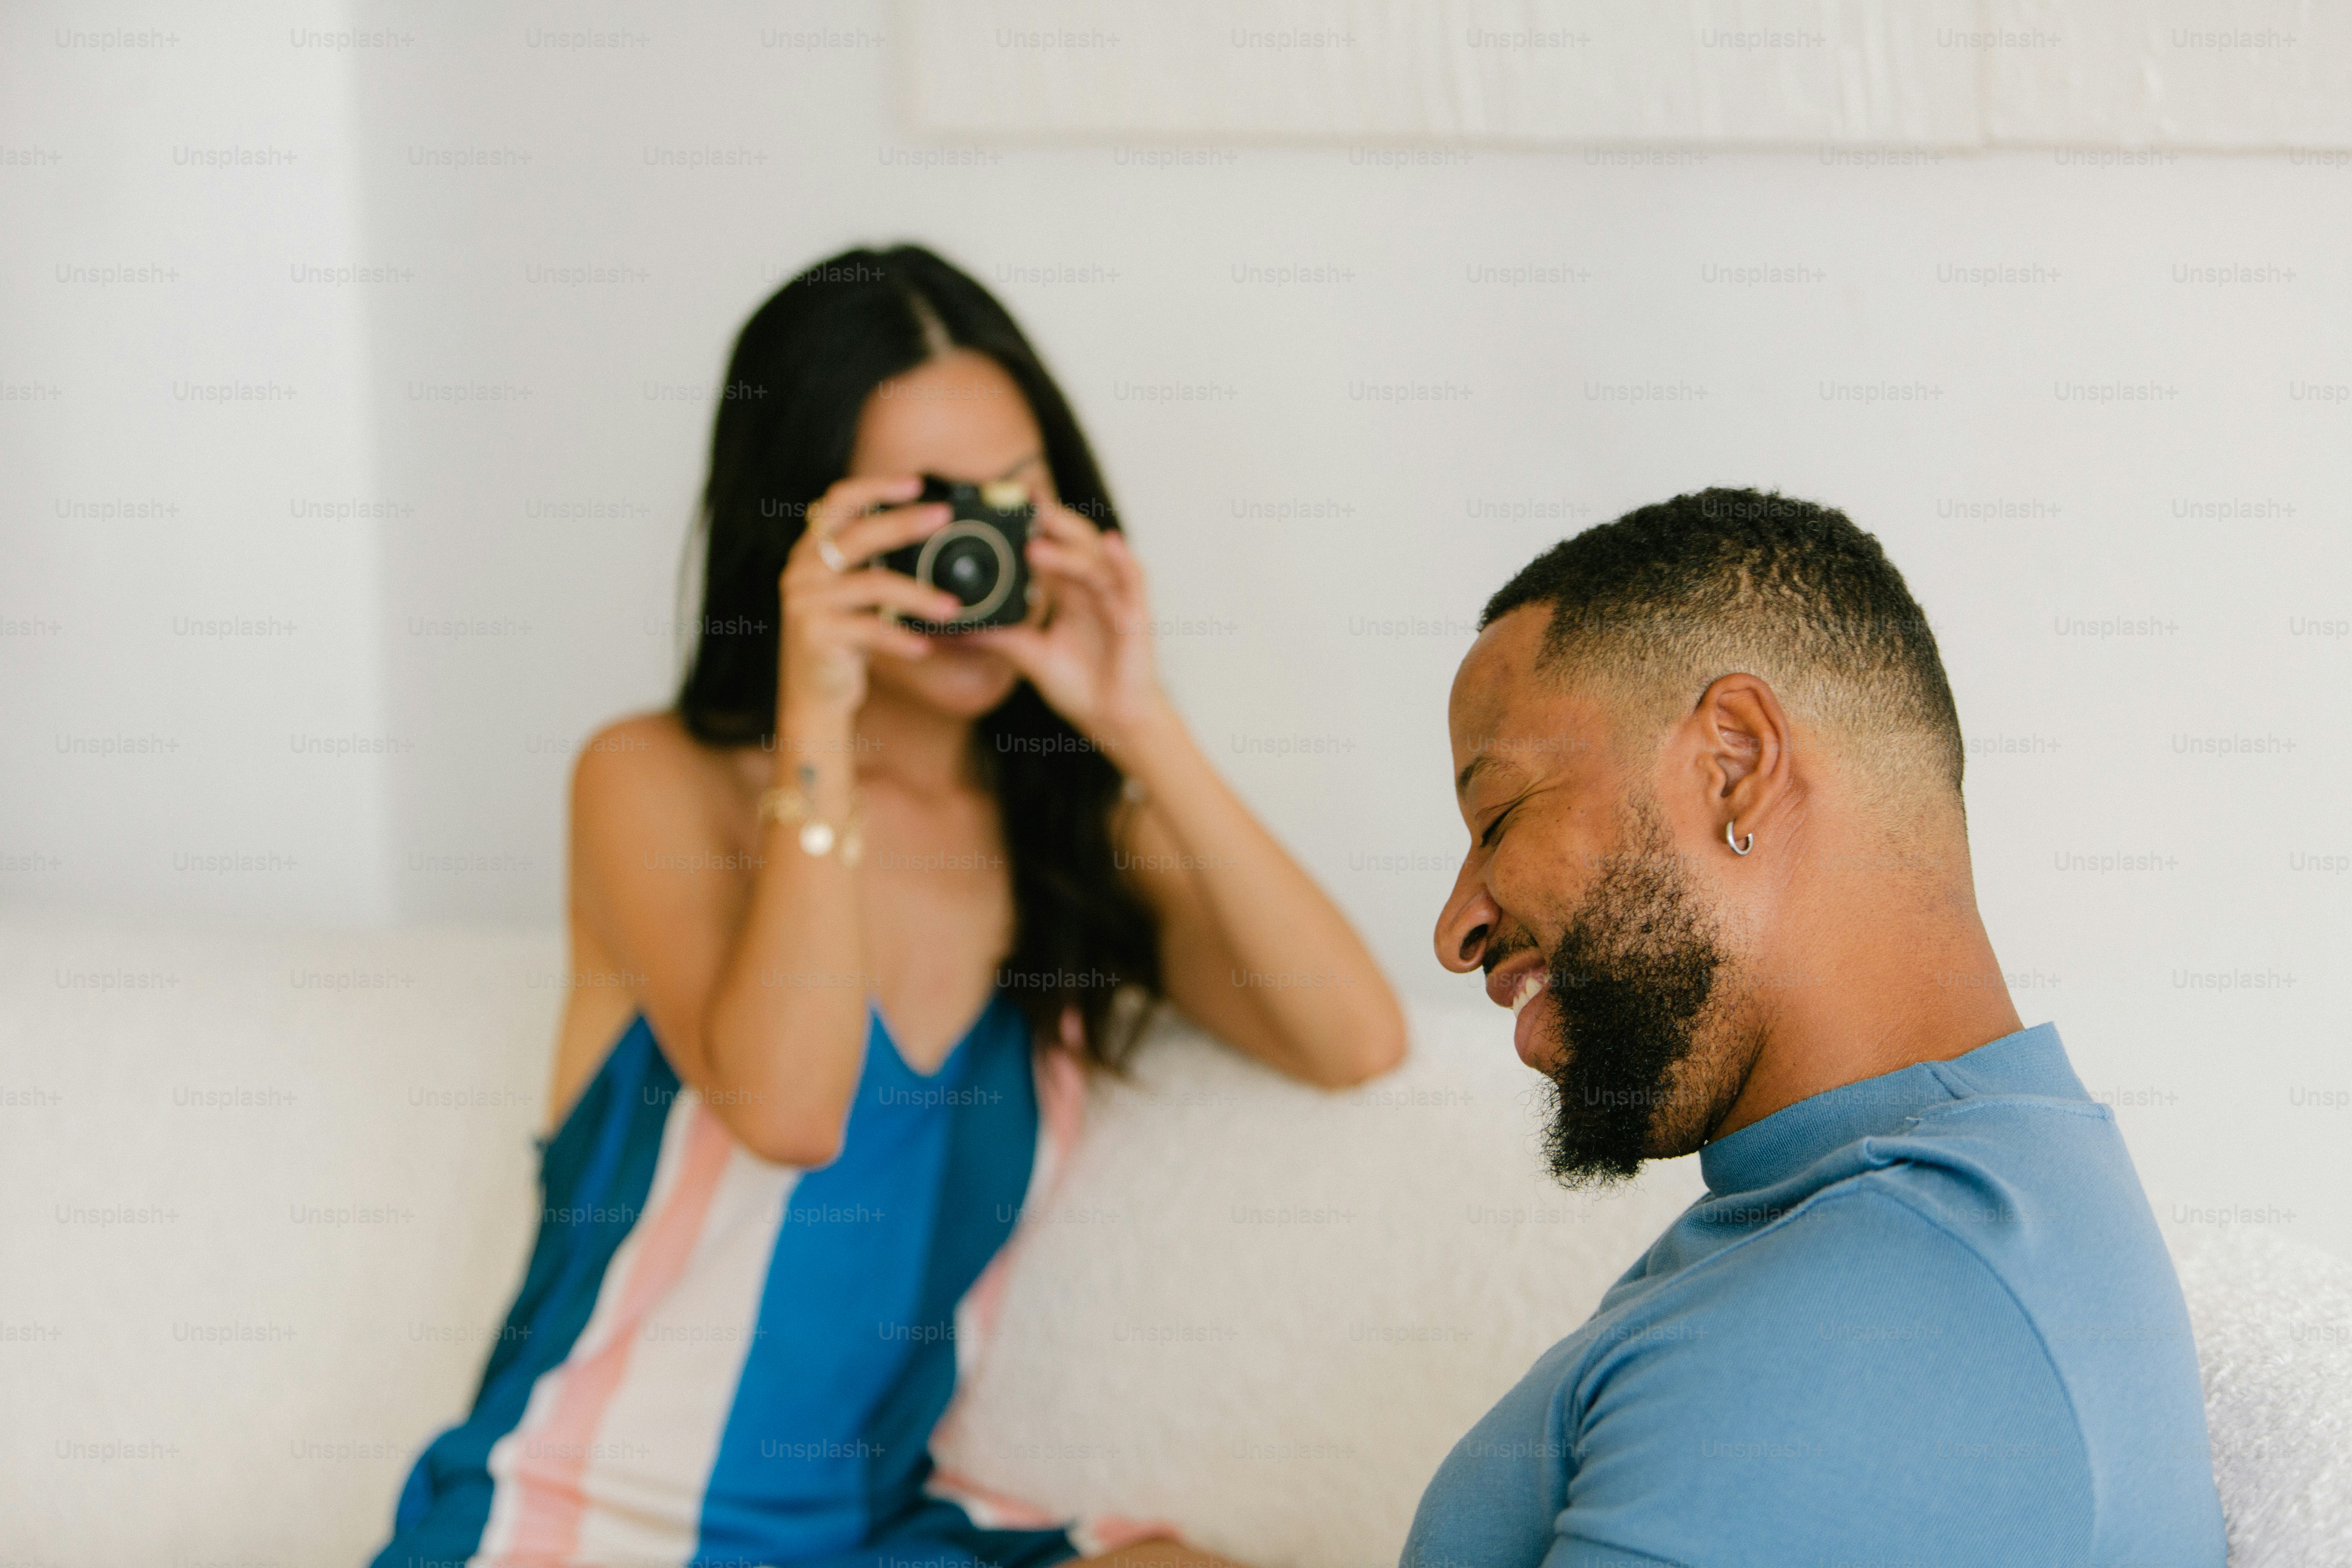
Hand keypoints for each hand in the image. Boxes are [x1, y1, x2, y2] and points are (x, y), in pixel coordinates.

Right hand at [777, 475, 961, 720]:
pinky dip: (900, 637)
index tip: (915, 481)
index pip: (837, 502)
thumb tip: (926, 529)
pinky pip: (868, 629)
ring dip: (918, 594)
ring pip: (872, 584)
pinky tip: (924, 646)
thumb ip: (872, 562)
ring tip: (953, 606)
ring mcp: (805, 602)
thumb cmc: (845, 638)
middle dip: (903, 522)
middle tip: (942, 517)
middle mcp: (803, 570)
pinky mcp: (815, 635)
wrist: (814, 693)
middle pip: (857, 535)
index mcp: (812, 551)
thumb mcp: (855, 594)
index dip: (874, 487)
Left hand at [966, 500, 1168, 747]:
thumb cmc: (1081, 688)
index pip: (1051, 548)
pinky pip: (1134, 581)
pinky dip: (1124, 560)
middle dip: (1051, 519)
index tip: (1004, 504)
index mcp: (1070, 594)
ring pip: (1094, 559)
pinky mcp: (1137, 617)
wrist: (1114, 723)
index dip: (1033, 525)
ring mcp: (1116, 600)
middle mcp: (1093, 590)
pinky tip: (1112, 543)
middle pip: (1074, 542)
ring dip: (1068, 546)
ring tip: (1038, 534)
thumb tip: (953, 625)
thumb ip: (998, 637)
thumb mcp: (1029, 657)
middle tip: (1021, 498)